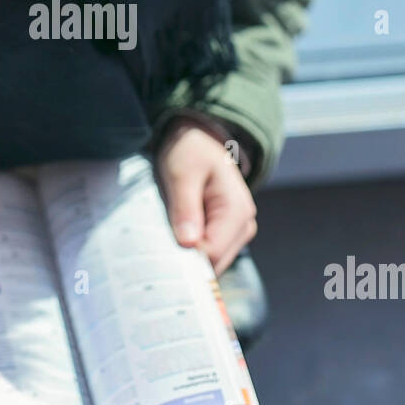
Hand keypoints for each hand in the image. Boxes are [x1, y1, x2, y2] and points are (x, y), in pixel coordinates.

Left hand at [155, 121, 256, 274]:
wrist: (199, 141)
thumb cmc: (190, 152)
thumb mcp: (182, 174)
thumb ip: (185, 208)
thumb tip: (189, 244)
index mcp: (237, 210)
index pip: (212, 254)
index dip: (185, 257)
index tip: (159, 249)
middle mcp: (244, 225)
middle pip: (213, 263)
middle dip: (186, 257)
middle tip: (159, 238)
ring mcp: (238, 232)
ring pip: (211, 263)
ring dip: (187, 253)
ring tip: (169, 229)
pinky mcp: (228, 235)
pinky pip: (208, 254)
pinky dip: (191, 250)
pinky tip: (177, 233)